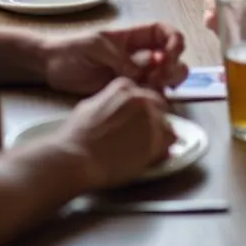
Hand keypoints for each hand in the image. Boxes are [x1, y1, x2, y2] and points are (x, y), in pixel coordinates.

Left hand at [44, 23, 188, 96]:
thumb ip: (119, 57)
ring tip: (150, 86)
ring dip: (166, 83)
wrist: (51, 67)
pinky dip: (153, 98)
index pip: (166, 33)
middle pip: (173, 58)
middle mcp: (139, 56)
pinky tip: (144, 98)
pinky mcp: (127, 92)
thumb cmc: (72, 49)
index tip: (168, 53)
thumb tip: (141, 70)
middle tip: (159, 75)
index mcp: (135, 37)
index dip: (174, 41)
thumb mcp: (95, 45)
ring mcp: (135, 75)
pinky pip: (148, 96)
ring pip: (165, 78)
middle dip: (173, 66)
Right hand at [58, 77, 176, 189]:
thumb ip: (109, 104)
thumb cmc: (75, 137)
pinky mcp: (157, 138)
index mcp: (124, 87)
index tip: (135, 122)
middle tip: (138, 138)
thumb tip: (117, 111)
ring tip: (139, 150)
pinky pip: (170, 140)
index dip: (139, 111)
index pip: (142, 95)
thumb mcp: (89, 108)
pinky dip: (163, 148)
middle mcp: (141, 97)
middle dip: (151, 120)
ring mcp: (151, 117)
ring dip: (157, 135)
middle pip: (157, 107)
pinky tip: (149, 156)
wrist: (75, 158)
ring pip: (166, 124)